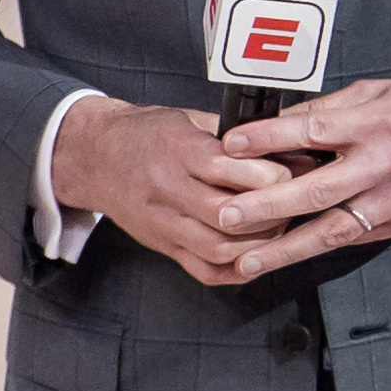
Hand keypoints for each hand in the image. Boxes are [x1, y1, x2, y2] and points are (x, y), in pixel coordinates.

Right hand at [49, 97, 301, 286]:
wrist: (96, 157)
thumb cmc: (150, 134)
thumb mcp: (190, 120)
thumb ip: (236, 136)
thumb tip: (291, 146)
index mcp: (178, 150)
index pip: (227, 168)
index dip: (267, 172)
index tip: (290, 168)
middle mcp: (168, 189)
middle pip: (227, 214)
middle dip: (270, 211)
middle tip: (294, 202)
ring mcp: (163, 223)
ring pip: (219, 248)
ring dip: (259, 244)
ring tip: (280, 227)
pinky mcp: (163, 246)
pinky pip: (204, 270)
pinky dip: (237, 269)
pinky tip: (257, 256)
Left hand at [212, 75, 390, 279]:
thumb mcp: (381, 92)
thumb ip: (333, 109)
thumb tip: (282, 123)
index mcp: (378, 122)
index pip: (314, 129)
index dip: (270, 138)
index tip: (232, 144)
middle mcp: (387, 162)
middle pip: (318, 189)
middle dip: (266, 205)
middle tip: (225, 216)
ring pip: (334, 228)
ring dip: (286, 248)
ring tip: (247, 262)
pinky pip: (358, 236)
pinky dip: (321, 246)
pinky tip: (290, 254)